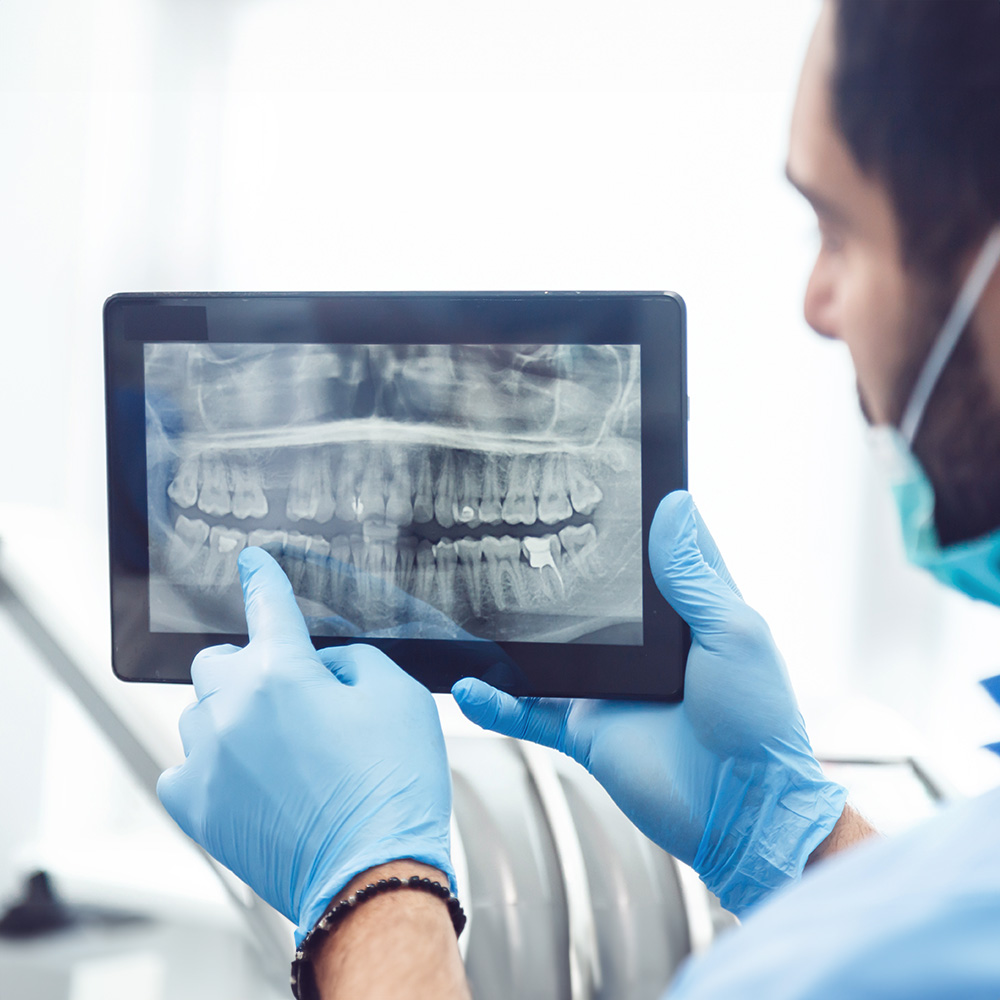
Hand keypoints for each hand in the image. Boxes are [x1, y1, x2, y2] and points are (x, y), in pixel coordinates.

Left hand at [157, 547, 453, 942]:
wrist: (373, 872)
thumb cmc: (391, 787)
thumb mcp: (397, 695)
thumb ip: (351, 659)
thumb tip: (320, 664)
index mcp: (283, 672)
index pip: (267, 604)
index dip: (262, 577)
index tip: (252, 563)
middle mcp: (233, 709)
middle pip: (218, 660)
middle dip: (250, 664)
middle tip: (291, 694)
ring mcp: (208, 760)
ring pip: (200, 713)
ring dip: (231, 715)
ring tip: (278, 748)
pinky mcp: (198, 808)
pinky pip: (183, 766)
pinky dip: (210, 763)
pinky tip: (246, 777)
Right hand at [453, 491, 845, 913]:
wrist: (742, 809)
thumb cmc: (757, 718)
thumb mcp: (733, 632)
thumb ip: (693, 575)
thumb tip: (675, 503)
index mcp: (685, 615)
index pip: (656, 554)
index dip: (636, 517)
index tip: (603, 475)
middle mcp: (642, 647)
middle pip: (591, 598)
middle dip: (557, 568)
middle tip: (518, 529)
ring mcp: (609, 687)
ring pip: (549, 652)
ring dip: (513, 634)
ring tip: (473, 601)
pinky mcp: (586, 730)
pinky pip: (531, 713)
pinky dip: (497, 703)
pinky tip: (468, 686)